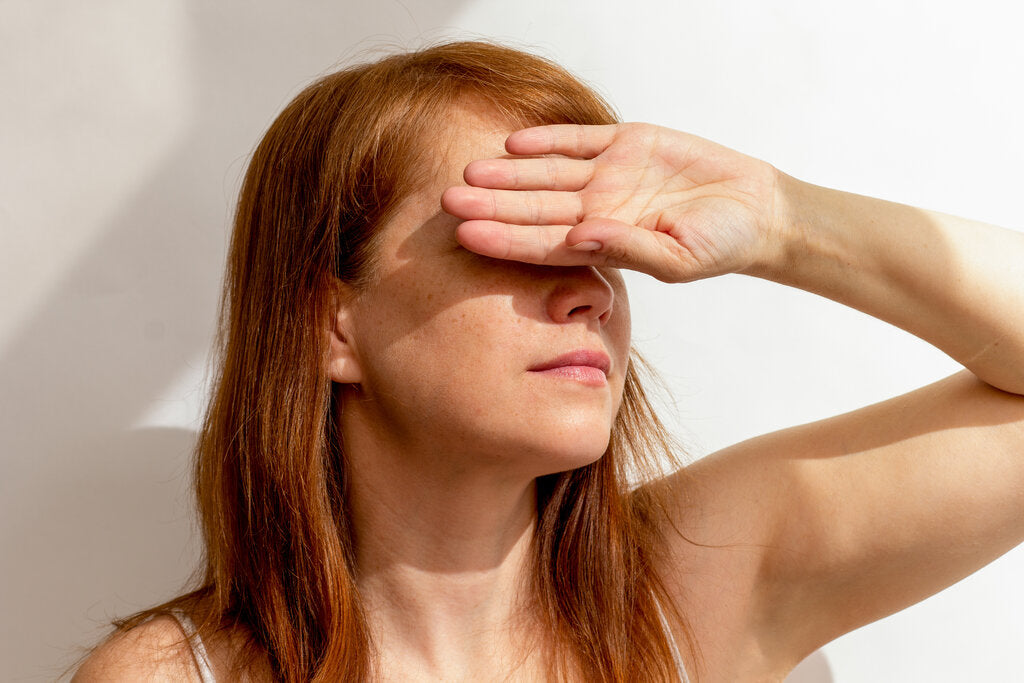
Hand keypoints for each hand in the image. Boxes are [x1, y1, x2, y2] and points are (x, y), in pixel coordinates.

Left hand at [441, 123, 786, 282]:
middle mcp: (595, 210)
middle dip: (490, 205)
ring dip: (507, 173)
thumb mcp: (678, 256)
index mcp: (602, 244)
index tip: (465, 237)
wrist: (753, 209)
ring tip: (468, 172)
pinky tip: (514, 143)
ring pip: (545, 173)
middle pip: (531, 208)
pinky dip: (547, 139)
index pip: (540, 245)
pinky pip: (577, 139)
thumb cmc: (719, 244)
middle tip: (446, 201)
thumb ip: (629, 248)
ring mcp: (607, 175)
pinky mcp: (625, 142)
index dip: (503, 240)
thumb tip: (582, 237)